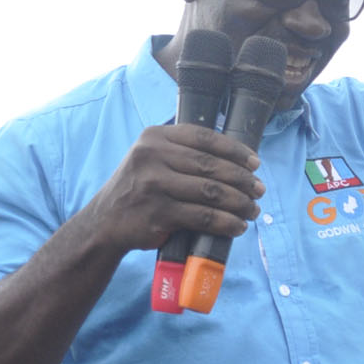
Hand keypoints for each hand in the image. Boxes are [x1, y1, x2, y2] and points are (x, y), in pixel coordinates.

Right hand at [85, 124, 262, 255]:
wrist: (105, 221)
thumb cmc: (138, 188)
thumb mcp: (149, 157)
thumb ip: (181, 151)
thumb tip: (234, 160)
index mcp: (155, 136)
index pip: (205, 137)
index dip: (235, 150)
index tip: (255, 163)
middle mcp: (152, 156)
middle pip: (211, 165)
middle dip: (242, 179)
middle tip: (259, 190)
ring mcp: (154, 185)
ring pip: (211, 192)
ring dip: (239, 203)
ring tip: (252, 210)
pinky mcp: (158, 213)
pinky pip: (203, 217)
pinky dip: (225, 223)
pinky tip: (237, 226)